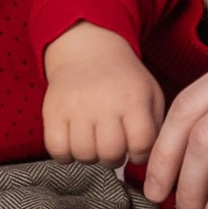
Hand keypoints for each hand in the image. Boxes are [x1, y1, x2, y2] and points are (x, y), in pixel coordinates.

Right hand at [42, 25, 165, 171]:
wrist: (87, 50)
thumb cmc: (123, 80)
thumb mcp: (150, 93)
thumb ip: (154, 125)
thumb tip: (146, 157)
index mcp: (133, 99)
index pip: (141, 144)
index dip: (140, 154)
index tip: (135, 149)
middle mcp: (104, 103)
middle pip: (110, 153)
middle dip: (114, 158)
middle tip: (113, 148)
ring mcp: (75, 108)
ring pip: (83, 155)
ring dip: (90, 156)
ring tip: (93, 143)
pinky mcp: (52, 111)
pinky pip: (57, 149)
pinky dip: (65, 155)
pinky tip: (73, 144)